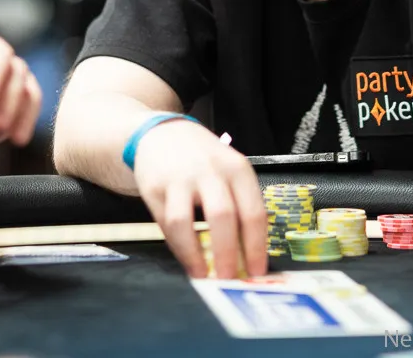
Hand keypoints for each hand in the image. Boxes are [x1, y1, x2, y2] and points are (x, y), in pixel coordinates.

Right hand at [131, 119, 266, 278]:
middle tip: (230, 279)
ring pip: (186, 223)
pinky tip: (187, 259)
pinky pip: (166, 224)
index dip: (256, 247)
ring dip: (195, 255)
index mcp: (238, 169)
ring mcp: (180, 179)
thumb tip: (248, 255)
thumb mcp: (229, 170)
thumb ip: (239, 205)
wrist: (163, 133)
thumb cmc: (204, 159)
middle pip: (223, 218)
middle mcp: (210, 172)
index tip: (257, 272)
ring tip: (203, 275)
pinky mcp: (155, 188)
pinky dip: (177, 247)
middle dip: (228, 255)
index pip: (253, 212)